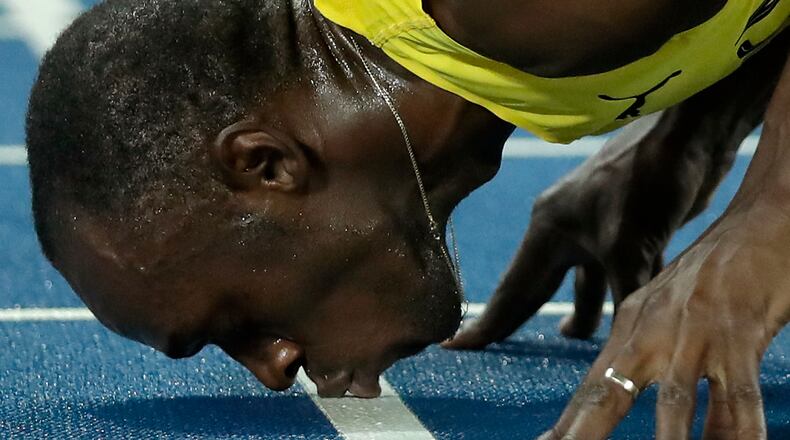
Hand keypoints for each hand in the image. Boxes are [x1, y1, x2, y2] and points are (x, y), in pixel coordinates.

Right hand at [444, 113, 722, 347]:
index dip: (487, 322)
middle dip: (522, 318)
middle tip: (498, 350)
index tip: (457, 345)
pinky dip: (616, 294)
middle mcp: (565, 230)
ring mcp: (596, 228)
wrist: (690, 133)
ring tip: (576, 338)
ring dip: (582, 309)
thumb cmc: (647, 180)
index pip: (513, 289)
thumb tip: (621, 350)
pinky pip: (614, 272)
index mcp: (548, 230)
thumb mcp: (631, 247)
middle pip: (538, 286)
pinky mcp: (628, 227)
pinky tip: (626, 311)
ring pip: (582, 281)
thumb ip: (621, 300)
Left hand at [540, 226, 788, 438]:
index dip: (568, 423)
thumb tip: (623, 393)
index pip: (592, 386)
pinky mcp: (737, 336)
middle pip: (610, 392)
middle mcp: (652, 332)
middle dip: (584, 431)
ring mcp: (693, 335)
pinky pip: (737, 397)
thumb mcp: (665, 311)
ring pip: (673, 401)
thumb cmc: (713, 277)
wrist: (759, 223)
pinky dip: (736, 432)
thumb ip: (644, 354)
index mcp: (631, 327)